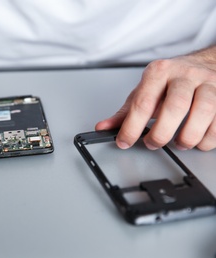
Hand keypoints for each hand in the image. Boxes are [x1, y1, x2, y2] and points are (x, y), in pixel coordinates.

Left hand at [96, 51, 215, 150]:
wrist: (205, 64)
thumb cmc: (170, 81)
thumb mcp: (144, 91)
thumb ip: (126, 111)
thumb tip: (103, 127)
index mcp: (159, 72)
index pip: (143, 102)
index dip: (131, 127)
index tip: (124, 142)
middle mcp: (185, 74)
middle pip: (175, 106)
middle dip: (161, 133)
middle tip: (153, 143)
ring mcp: (208, 82)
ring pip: (205, 111)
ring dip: (189, 136)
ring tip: (179, 143)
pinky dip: (209, 137)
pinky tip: (199, 140)